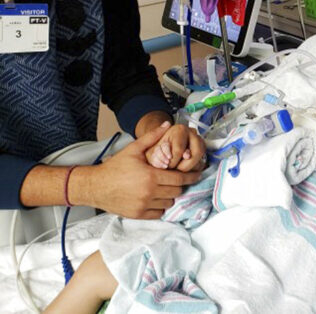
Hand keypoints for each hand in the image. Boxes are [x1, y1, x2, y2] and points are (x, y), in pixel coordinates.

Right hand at [73, 122, 201, 218]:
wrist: (95, 186)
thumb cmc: (114, 167)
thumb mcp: (133, 149)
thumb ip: (152, 137)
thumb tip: (168, 125)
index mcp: (151, 176)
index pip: (180, 178)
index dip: (191, 176)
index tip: (196, 174)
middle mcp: (149, 193)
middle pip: (177, 191)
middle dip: (179, 184)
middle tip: (176, 178)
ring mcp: (144, 205)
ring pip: (169, 202)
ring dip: (170, 195)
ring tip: (164, 187)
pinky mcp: (138, 214)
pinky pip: (159, 213)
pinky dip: (160, 206)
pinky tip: (156, 197)